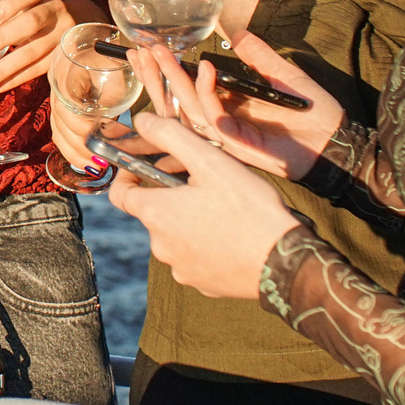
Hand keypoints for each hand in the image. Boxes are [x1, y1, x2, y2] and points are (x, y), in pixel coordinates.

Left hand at [0, 0, 99, 96]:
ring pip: (34, 52)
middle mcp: (54, 12)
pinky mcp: (61, 59)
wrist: (74, 25)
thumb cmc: (29, 13)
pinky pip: (37, 71)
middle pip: (31, 23)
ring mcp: (62, 36)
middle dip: (4, 37)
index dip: (11, 4)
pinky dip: (14, 80)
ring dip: (5, 69)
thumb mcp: (12, 9)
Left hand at [106, 110, 301, 299]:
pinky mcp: (202, 284)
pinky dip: (205, 245)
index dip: (128, 177)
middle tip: (200, 183)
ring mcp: (181, 269)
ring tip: (220, 209)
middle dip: (170, 196)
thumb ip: (171, 136)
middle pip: (153, 213)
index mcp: (157, 214)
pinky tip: (230, 235)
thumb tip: (141, 120)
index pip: (121, 195)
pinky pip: (195, 258)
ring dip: (188, 221)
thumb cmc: (248, 208)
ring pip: (175, 236)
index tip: (142, 167)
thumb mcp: (210, 162)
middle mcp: (160, 245)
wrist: (283, 261)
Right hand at [133, 34, 340, 181]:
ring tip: (159, 53)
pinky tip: (204, 69)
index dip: (168, 71)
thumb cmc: (313, 114)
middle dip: (158, 75)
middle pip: (179, 100)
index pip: (188, 90)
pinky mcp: (239, 144)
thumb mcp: (284, 76)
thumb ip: (260, 57)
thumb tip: (238, 34)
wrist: (336, 142)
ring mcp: (228, 135)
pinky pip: (216, 118)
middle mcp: (223, 122)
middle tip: (139, 49)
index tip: (149, 48)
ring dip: (173, 80)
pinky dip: (208, 93)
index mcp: (229, 108)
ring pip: (188, 109)